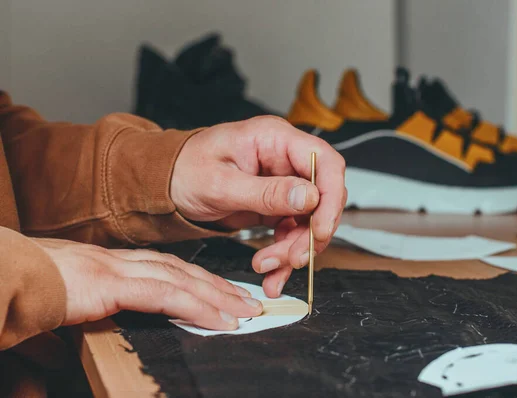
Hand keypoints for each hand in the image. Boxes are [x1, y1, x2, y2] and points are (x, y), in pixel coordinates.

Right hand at [35, 238, 262, 329]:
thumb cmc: (21, 290)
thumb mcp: (56, 304)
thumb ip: (75, 318)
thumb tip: (69, 343)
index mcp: (109, 263)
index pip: (165, 267)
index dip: (198, 279)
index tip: (222, 291)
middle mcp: (118, 261)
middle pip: (182, 270)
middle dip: (218, 286)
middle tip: (247, 300)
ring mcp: (115, 269)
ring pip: (181, 280)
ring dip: (217, 296)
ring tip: (244, 311)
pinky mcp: (110, 284)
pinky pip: (165, 296)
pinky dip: (196, 307)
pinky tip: (219, 319)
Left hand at [171, 116, 346, 296]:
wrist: (165, 185)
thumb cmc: (184, 171)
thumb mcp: (221, 184)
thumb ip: (265, 192)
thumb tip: (308, 197)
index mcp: (274, 139)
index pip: (324, 161)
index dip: (331, 196)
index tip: (320, 229)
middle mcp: (284, 159)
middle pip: (322, 196)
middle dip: (310, 233)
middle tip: (292, 258)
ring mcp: (282, 183)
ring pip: (309, 220)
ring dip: (294, 249)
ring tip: (269, 268)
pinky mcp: (275, 205)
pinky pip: (291, 232)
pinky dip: (284, 254)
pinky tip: (272, 271)